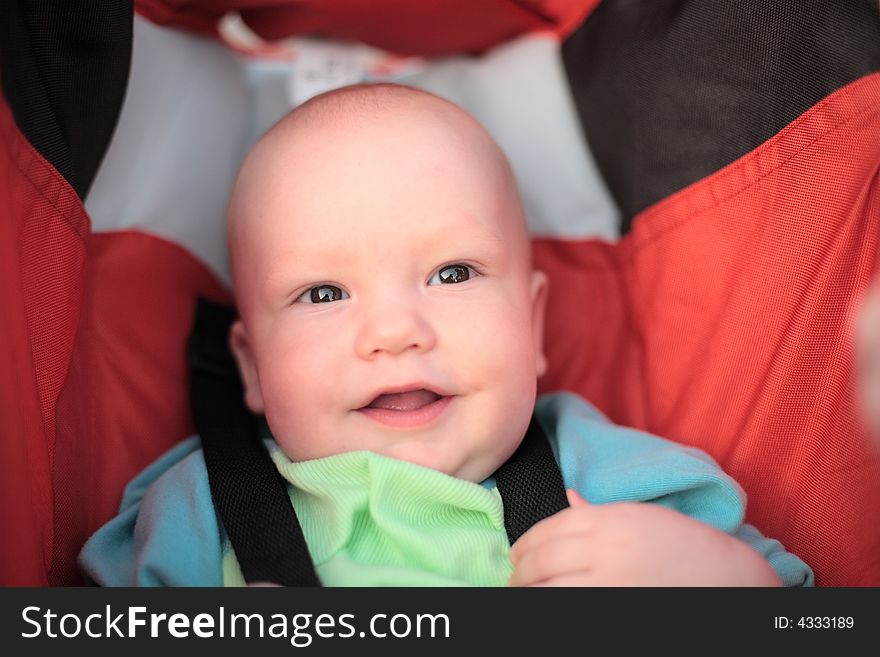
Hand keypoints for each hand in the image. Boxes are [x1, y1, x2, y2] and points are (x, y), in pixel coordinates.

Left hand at [508, 490, 780, 585]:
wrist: (726, 577)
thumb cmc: (684, 545)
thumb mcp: (640, 517)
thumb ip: (597, 512)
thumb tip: (567, 498)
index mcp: (610, 519)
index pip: (550, 529)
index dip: (525, 544)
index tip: (515, 555)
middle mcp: (606, 547)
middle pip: (544, 559)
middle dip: (520, 572)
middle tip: (512, 580)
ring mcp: (611, 582)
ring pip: (551, 588)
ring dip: (529, 592)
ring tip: (522, 594)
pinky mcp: (616, 608)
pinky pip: (572, 606)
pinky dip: (552, 605)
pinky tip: (546, 606)